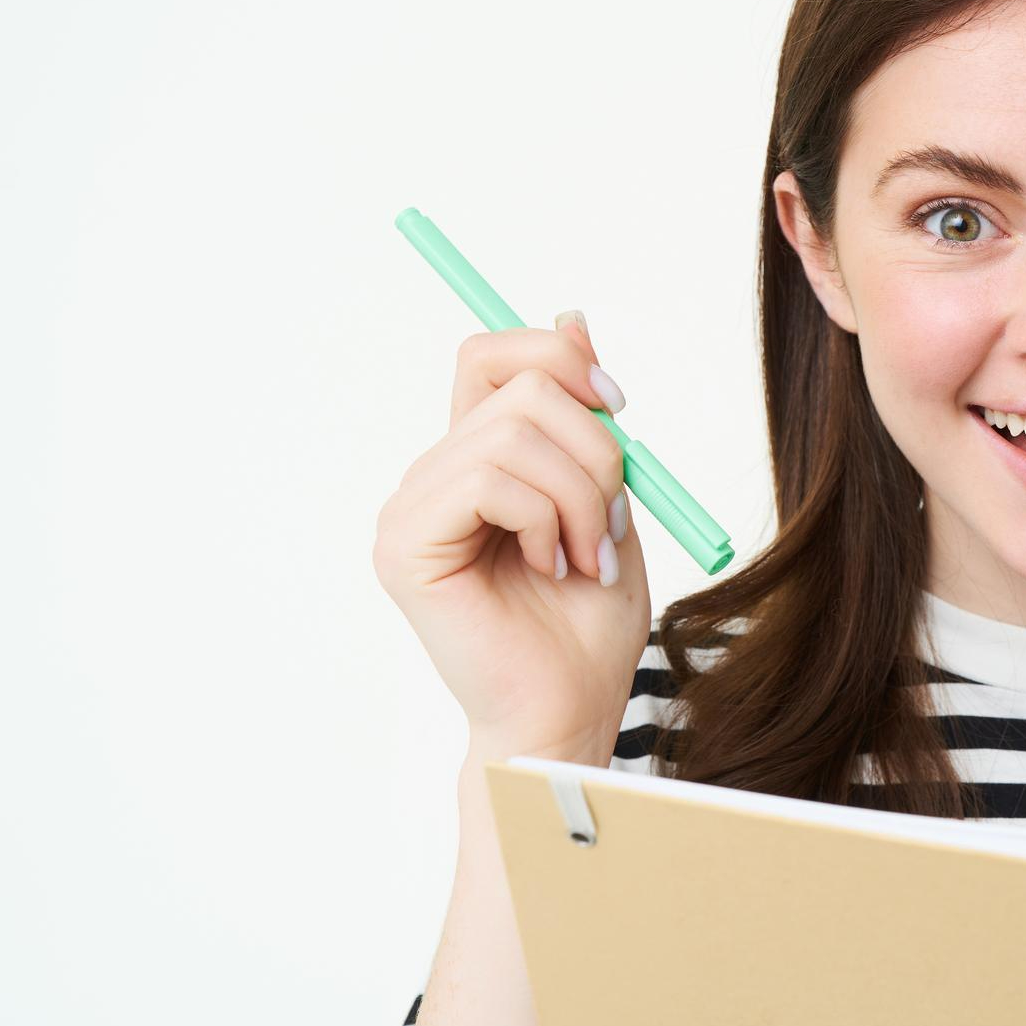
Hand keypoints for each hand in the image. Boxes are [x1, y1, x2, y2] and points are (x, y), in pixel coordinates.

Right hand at [373, 312, 651, 760]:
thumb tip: (574, 316)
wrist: (571, 709)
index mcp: (476, 460)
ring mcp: (411, 508)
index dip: (561, 357)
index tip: (619, 406)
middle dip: (597, 448)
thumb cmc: (588, 621)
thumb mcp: (608, 495)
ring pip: (515, 433)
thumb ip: (586, 416)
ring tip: (586, 557)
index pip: (494, 356)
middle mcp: (434, 475)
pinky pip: (490, 479)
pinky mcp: (405, 544)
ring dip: (581, 494)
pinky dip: (545, 518)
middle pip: (519, 385)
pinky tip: (549, 568)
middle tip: (610, 522)